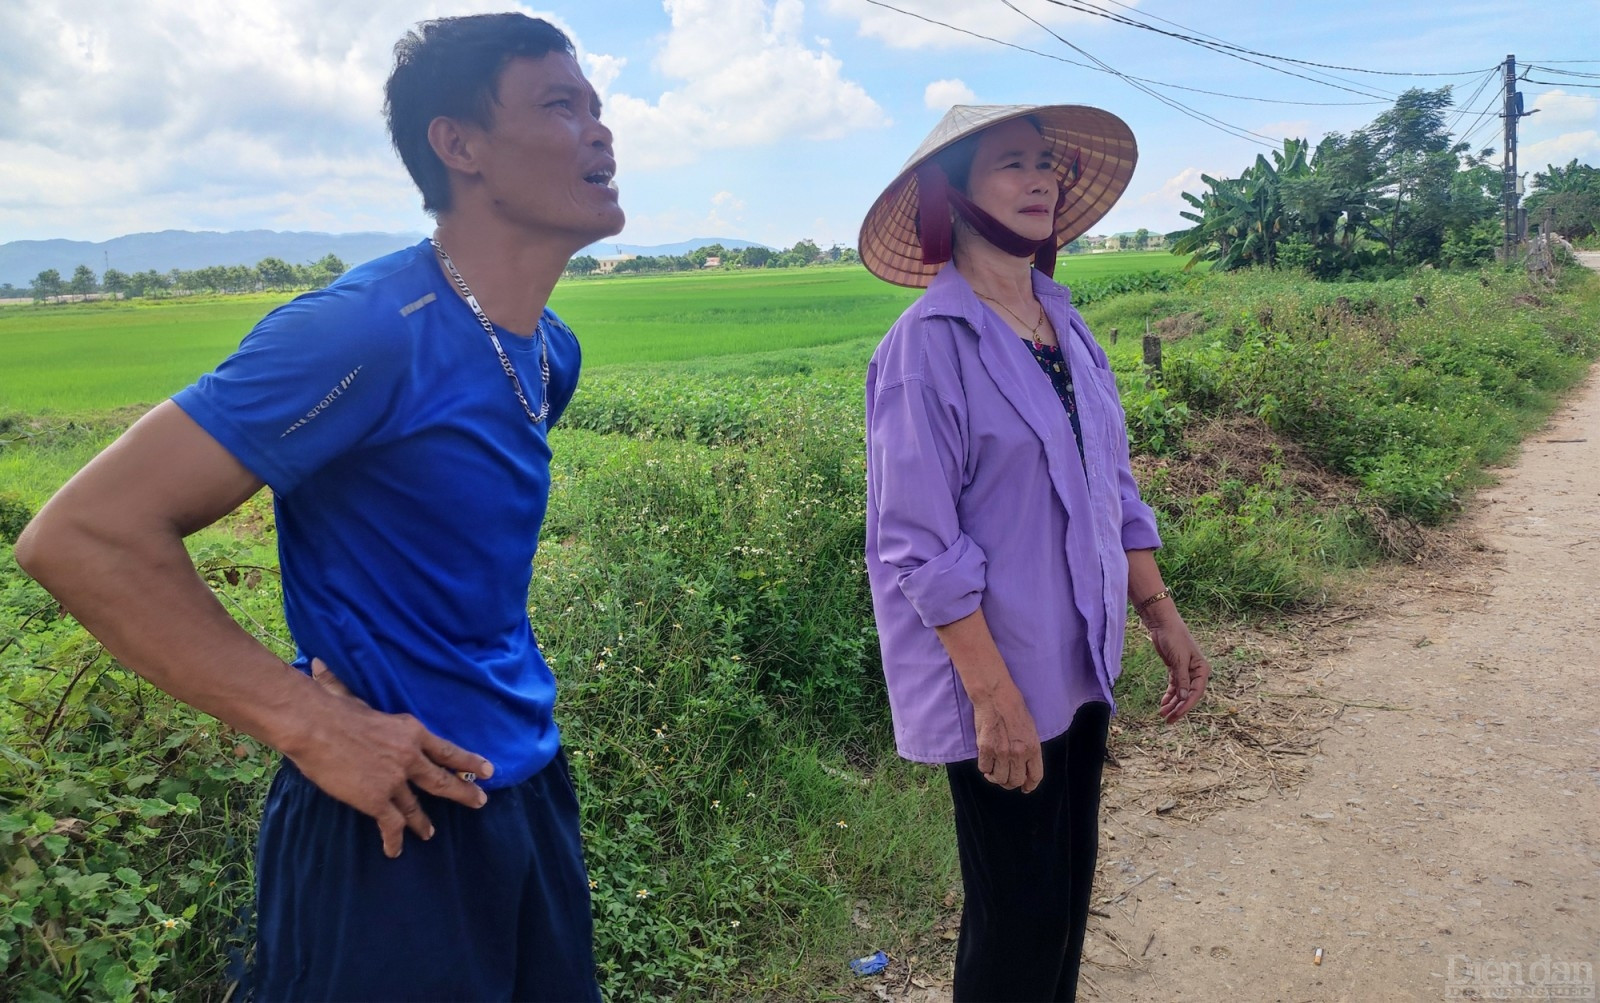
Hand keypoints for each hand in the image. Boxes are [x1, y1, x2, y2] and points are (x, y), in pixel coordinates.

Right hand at [286, 658, 494, 857]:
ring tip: (429, 833)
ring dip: (422, 822)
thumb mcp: (356, 700)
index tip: (488, 771)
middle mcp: (410, 756)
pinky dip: (394, 838)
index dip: (468, 761)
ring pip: (416, 806)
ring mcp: (395, 780)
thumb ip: (352, 695)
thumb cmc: (331, 708)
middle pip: (442, 779)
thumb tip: (323, 666)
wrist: (315, 726)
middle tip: (480, 801)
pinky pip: (392, 824)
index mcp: (410, 730)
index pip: (446, 749)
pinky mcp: (377, 799)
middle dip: (463, 792)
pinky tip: (394, 850)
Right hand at [973, 684, 1042, 791]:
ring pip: (999, 778)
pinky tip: (986, 763)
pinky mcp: (986, 748)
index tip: (1025, 788)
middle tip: (1005, 779)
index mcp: (1033, 748)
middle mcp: (1019, 753)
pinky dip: (985, 768)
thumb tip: (1025, 767)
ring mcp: (1001, 752)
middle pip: (1015, 781)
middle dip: (1010, 783)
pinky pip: (984, 768)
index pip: (1035, 776)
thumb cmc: (1014, 709)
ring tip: (993, 773)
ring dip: (996, 778)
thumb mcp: (1031, 730)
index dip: (1029, 786)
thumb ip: (1029, 750)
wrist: (996, 696)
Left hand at [1147, 617, 1210, 722]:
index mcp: (1202, 669)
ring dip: (1172, 704)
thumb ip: (1182, 680)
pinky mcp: (1175, 670)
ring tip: (1162, 714)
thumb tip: (1184, 698)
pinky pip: (1174, 686)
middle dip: (1178, 708)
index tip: (1177, 714)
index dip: (1186, 705)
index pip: (1196, 692)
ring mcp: (1186, 672)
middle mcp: (1196, 672)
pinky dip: (1169, 695)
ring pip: (1180, 693)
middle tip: (1168, 720)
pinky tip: (1163, 704)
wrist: (1164, 624)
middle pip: (1188, 695)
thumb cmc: (1174, 638)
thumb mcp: (1178, 660)